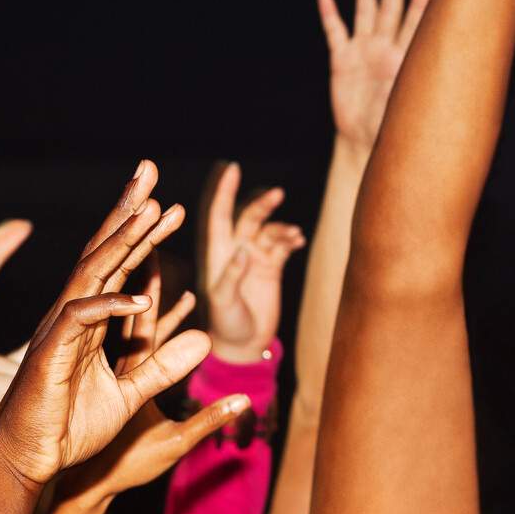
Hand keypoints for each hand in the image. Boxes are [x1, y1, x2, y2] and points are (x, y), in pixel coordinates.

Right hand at [0, 163, 211, 488]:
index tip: (168, 205)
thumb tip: (205, 339)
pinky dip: (110, 305)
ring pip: (92, 274)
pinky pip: (81, 320)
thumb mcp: (132, 394)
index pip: (119, 265)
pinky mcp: (51, 356)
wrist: (30, 462)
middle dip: (127, 213)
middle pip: (103, 253)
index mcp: (91, 321)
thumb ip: (164, 365)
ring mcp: (60, 332)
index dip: (141, 234)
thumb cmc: (70, 427)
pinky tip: (140, 297)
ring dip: (123, 242)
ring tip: (152, 211)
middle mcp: (73, 316)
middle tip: (150, 173)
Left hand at [200, 163, 304, 362]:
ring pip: (269, 230)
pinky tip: (297, 241)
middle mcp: (235, 251)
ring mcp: (254, 258)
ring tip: (293, 237)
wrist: (244, 345)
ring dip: (282, 228)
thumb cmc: (225, 326)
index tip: (233, 168)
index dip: (225, 192)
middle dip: (262, 204)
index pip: (220, 216)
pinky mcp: (271, 267)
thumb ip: (230, 278)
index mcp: (217, 255)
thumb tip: (243, 252)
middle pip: (248, 218)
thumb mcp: (223, 304)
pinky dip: (290, 239)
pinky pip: (283, 245)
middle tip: (277, 194)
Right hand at [317, 0, 435, 151]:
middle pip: (391, 9)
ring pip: (365, 12)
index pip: (417, 24)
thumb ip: (419, 87)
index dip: (422, 4)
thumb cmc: (393, 127)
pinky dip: (329, 14)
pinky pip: (334, 32)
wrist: (366, 140)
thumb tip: (442, 75)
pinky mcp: (341, 60)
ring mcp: (363, 52)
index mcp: (405, 59)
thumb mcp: (409, 105)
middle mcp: (385, 49)